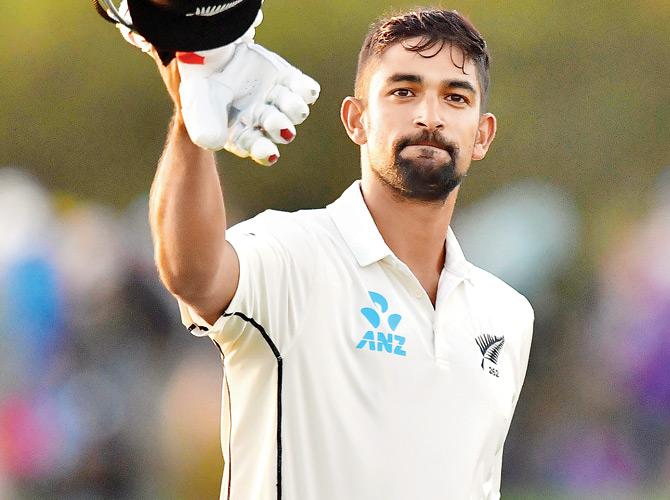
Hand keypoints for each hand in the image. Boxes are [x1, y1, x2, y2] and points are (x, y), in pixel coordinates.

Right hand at [177, 41, 319, 164]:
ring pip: (294, 110)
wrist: (212, 45)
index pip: (256, 146)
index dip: (263, 152)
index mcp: (242, 132)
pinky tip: (307, 90)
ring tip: (292, 103)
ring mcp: (277, 100)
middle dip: (279, 128)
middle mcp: (263, 119)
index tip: (270, 154)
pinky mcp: (289, 80)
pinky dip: (307, 90)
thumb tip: (213, 144)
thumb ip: (205, 123)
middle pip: (278, 129)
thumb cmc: (202, 79)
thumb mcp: (197, 101)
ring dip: (294, 108)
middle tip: (283, 128)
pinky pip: (305, 90)